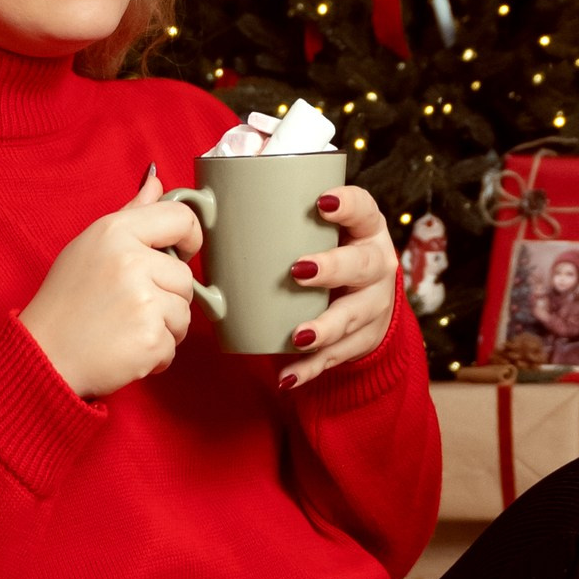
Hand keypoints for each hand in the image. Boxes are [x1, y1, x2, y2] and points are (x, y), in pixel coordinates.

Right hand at [21, 167, 203, 398]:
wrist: (44, 356)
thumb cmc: (65, 301)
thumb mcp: (90, 245)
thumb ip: (131, 213)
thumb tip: (156, 181)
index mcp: (115, 231)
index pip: (181, 218)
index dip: (189, 238)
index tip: (180, 254)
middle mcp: (131, 261)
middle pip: (185, 277)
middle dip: (166, 296)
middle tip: (127, 306)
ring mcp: (143, 301)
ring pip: (183, 313)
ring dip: (163, 327)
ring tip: (124, 328)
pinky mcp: (150, 339)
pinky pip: (174, 346)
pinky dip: (154, 354)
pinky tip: (124, 348)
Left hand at [278, 181, 398, 394]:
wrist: (363, 301)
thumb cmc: (326, 253)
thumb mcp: (318, 232)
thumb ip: (278, 219)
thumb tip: (202, 204)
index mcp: (365, 230)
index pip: (364, 209)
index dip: (348, 204)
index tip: (322, 201)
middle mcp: (377, 265)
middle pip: (362, 265)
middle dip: (332, 268)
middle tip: (298, 271)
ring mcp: (374, 305)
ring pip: (353, 316)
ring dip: (324, 327)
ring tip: (297, 336)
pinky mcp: (362, 340)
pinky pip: (336, 356)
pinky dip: (310, 368)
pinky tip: (288, 377)